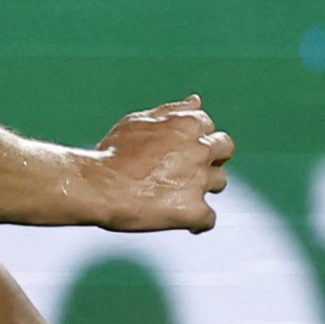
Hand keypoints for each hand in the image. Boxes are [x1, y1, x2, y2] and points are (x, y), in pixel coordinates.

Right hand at [93, 96, 233, 232]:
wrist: (98, 186)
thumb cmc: (113, 153)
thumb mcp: (139, 121)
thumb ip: (172, 111)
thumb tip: (197, 101)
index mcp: (188, 124)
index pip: (209, 126)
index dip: (196, 138)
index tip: (182, 149)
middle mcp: (200, 150)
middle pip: (225, 150)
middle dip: (213, 157)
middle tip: (189, 170)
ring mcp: (199, 180)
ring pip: (219, 183)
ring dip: (203, 188)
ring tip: (176, 194)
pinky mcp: (194, 210)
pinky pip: (209, 219)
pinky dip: (197, 222)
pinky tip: (183, 222)